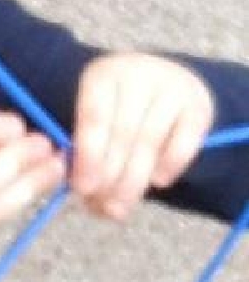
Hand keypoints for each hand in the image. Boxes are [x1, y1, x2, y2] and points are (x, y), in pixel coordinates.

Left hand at [71, 54, 213, 219]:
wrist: (161, 84)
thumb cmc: (118, 112)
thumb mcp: (96, 123)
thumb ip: (86, 156)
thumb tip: (87, 196)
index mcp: (101, 75)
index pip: (94, 117)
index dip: (88, 156)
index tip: (83, 189)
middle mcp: (137, 74)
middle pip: (123, 132)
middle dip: (111, 176)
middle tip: (105, 206)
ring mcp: (171, 86)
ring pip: (150, 140)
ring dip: (135, 179)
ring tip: (122, 207)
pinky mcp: (198, 104)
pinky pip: (183, 142)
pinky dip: (170, 165)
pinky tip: (158, 182)